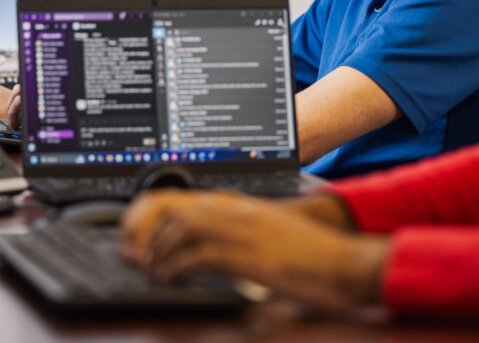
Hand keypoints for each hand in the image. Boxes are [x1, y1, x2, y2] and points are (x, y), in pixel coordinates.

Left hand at [120, 190, 388, 309]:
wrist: (343, 261)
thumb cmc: (311, 255)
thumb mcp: (271, 239)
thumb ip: (241, 241)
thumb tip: (212, 259)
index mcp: (242, 206)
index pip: (186, 199)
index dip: (155, 215)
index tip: (140, 236)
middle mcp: (238, 211)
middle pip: (176, 208)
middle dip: (147, 231)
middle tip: (134, 253)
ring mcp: (242, 230)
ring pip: (181, 228)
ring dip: (158, 249)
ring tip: (151, 268)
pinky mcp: (247, 254)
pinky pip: (197, 255)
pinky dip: (176, 267)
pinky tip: (171, 279)